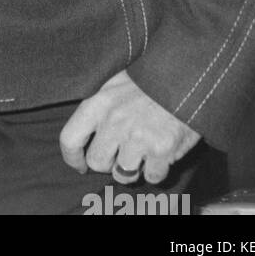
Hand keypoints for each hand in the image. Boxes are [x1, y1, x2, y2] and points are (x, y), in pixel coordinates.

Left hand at [60, 69, 200, 183]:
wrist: (184, 77)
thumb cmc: (147, 82)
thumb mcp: (113, 84)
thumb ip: (98, 108)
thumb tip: (85, 135)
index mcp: (98, 103)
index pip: (69, 139)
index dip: (72, 157)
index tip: (80, 165)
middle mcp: (114, 122)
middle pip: (97, 162)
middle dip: (108, 163)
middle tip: (121, 153)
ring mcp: (137, 137)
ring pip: (123, 174)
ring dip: (133, 168)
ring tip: (142, 151)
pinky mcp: (161, 150)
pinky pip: (152, 177)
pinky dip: (156, 171)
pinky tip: (160, 154)